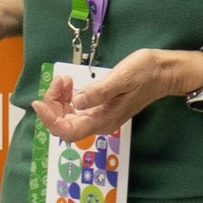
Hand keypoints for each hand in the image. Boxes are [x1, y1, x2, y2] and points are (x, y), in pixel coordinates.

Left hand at [30, 49, 197, 139]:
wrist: (164, 72)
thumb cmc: (145, 73)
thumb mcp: (120, 79)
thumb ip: (98, 93)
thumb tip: (76, 103)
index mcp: (103, 120)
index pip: (67, 131)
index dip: (49, 119)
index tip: (38, 102)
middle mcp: (99, 122)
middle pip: (64, 124)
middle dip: (54, 104)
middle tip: (59, 81)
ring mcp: (100, 116)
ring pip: (68, 116)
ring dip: (60, 99)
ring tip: (64, 79)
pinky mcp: (101, 107)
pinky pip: (77, 108)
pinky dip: (68, 97)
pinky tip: (70, 83)